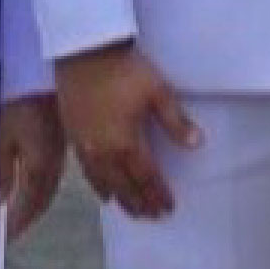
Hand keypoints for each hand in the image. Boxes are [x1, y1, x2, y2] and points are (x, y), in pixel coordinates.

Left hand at [0, 93, 64, 240]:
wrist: (45, 72)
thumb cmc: (19, 100)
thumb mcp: (2, 135)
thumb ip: (2, 169)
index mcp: (39, 166)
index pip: (28, 205)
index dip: (17, 223)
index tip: (6, 239)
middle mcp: (54, 164)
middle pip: (42, 201)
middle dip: (27, 218)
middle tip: (14, 232)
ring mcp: (61, 153)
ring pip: (51, 189)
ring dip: (37, 205)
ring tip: (23, 215)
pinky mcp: (62, 142)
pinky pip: (55, 175)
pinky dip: (45, 188)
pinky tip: (39, 187)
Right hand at [56, 41, 200, 219]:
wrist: (84, 51)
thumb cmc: (124, 69)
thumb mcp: (158, 92)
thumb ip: (176, 122)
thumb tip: (197, 144)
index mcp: (126, 142)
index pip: (146, 177)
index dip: (158, 194)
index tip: (169, 207)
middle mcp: (104, 150)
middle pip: (125, 185)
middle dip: (141, 203)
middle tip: (153, 217)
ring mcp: (85, 144)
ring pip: (104, 183)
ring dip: (120, 199)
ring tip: (132, 212)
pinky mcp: (72, 134)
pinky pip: (86, 170)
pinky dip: (98, 186)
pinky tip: (103, 191)